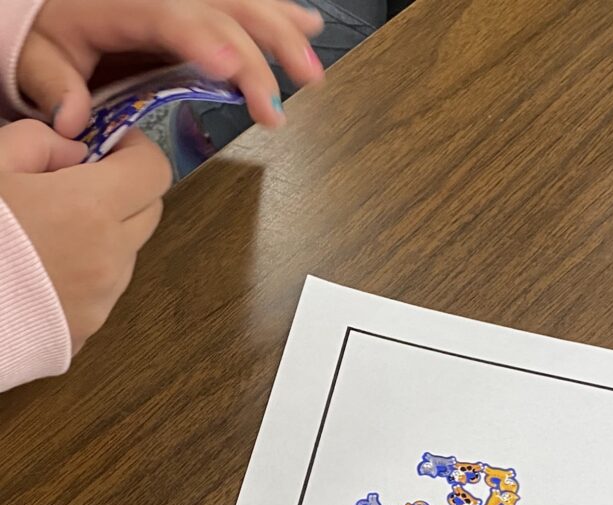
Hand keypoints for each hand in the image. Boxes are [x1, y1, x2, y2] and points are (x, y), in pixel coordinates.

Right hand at [0, 120, 170, 352]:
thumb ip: (36, 142)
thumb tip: (75, 151)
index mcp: (89, 210)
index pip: (153, 171)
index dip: (136, 150)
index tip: (111, 144)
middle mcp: (109, 258)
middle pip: (148, 212)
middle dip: (123, 190)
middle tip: (75, 185)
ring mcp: (102, 299)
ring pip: (126, 253)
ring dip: (104, 235)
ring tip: (47, 233)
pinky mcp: (88, 328)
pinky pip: (104, 290)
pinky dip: (87, 272)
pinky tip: (42, 270)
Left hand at [17, 0, 324, 136]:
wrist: (57, 2)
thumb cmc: (50, 29)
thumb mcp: (37, 55)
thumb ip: (51, 86)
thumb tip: (70, 120)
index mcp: (120, 3)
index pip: (170, 17)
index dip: (206, 42)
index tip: (234, 70)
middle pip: (221, 10)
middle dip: (260, 52)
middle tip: (283, 98)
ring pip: (241, 3)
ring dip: (282, 33)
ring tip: (310, 68)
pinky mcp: (197, 6)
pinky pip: (241, 3)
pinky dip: (278, 12)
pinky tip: (306, 22)